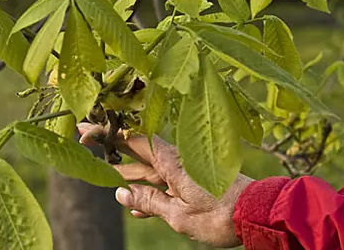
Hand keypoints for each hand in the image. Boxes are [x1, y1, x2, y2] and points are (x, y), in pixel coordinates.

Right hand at [77, 123, 252, 247]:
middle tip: (86, 138)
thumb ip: (149, 201)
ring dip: (126, 171)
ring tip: (105, 174)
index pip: (131, 139)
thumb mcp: (179, 214)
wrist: (256, 214)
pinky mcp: (190, 184)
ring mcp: (181, 173)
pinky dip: (147, 191)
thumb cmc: (220, 213)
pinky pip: (161, 184)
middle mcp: (173, 162)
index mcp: (169, 161)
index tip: (86, 129)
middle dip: (111, 144)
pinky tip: (135, 203)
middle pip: (135, 149)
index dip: (108, 133)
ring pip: (147, 168)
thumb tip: (120, 194)